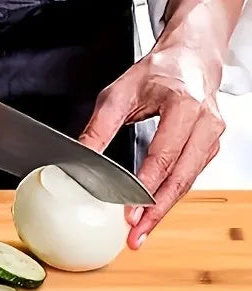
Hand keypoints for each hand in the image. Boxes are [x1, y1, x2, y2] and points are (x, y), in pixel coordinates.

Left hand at [79, 40, 223, 247]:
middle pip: (180, 177)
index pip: (164, 155)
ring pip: (188, 182)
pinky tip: (152, 213)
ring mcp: (212, 136)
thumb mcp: (118, 94)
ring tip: (140, 232)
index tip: (129, 211)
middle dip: (156, 210)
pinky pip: (189, 177)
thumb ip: (98, 128)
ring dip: (163, 210)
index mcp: (183, 105)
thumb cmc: (157, 72)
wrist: (191, 57)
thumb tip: (78, 158)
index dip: (146, 187)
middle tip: (135, 234)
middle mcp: (205, 123)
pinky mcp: (210, 147)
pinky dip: (170, 197)